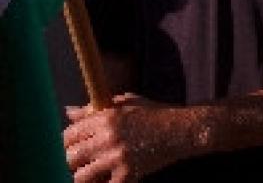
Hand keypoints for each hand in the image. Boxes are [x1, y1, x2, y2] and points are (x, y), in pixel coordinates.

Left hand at [63, 93, 192, 182]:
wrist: (184, 130)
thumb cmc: (155, 113)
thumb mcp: (126, 103)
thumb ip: (95, 109)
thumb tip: (68, 112)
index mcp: (106, 117)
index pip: (68, 135)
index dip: (63, 144)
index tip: (66, 149)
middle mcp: (108, 137)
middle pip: (68, 157)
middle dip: (67, 163)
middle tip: (72, 165)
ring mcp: (118, 157)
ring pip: (80, 177)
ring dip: (80, 178)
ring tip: (86, 176)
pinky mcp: (129, 173)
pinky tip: (104, 181)